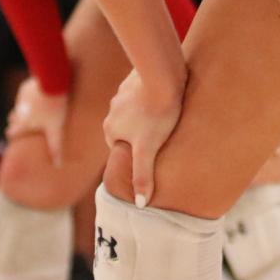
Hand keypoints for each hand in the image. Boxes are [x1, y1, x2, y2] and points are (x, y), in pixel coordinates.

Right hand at [6, 77, 68, 165]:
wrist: (52, 84)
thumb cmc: (54, 109)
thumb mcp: (56, 130)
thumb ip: (55, 148)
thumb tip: (58, 165)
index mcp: (23, 123)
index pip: (13, 132)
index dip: (11, 134)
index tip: (9, 134)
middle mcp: (19, 111)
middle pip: (13, 117)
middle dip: (14, 120)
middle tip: (13, 122)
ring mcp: (22, 98)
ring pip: (19, 105)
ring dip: (21, 107)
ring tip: (24, 108)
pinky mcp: (26, 87)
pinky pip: (25, 92)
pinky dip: (28, 95)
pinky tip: (35, 93)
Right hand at [104, 67, 184, 208]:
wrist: (162, 74)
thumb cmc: (157, 113)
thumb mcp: (149, 149)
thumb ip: (142, 176)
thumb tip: (140, 205)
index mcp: (110, 129)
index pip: (123, 149)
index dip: (139, 153)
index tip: (155, 152)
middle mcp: (111, 112)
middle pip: (129, 130)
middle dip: (143, 134)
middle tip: (164, 136)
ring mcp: (121, 94)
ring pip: (136, 112)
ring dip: (148, 115)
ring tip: (168, 118)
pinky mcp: (133, 79)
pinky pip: (142, 94)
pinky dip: (152, 98)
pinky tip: (168, 99)